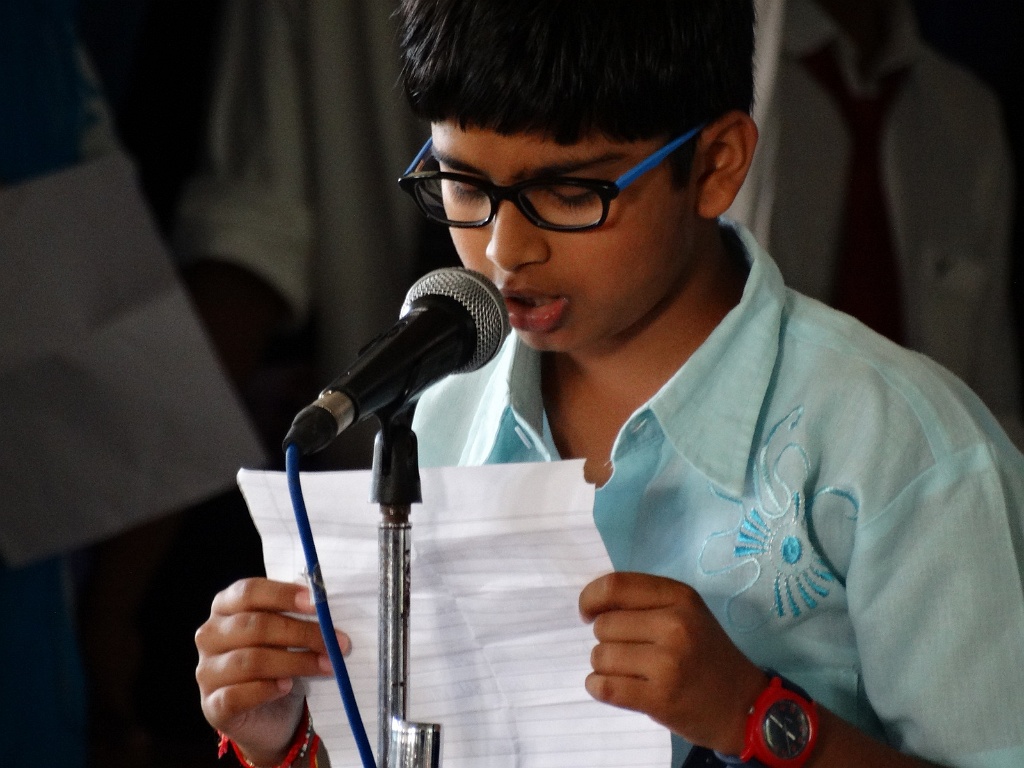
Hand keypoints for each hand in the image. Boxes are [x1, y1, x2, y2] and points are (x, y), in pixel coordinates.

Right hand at [195, 578, 349, 764]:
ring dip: (296, 662)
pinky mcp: (212, 705)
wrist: (270, 714)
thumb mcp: (288, 634)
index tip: (316, 603)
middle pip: (255, 627)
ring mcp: (207, 671)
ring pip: (251, 661)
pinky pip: (237, 695)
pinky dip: (266, 690)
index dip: (283, 595)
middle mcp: (210, 635)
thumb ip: (300, 617)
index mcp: (226, 606)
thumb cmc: (280, 661)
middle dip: (301, 633)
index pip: (249, 592)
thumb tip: (327, 610)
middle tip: (337, 642)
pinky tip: (287, 686)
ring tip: (327, 665)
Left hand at [579, 572, 766, 753]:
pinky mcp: (660, 698)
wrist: (745, 706)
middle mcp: (674, 625)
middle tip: (629, 652)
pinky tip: (612, 687)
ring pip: (600, 656)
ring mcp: (668, 663)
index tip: (588, 613)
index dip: (590, 598)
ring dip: (605, 666)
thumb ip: (645, 601)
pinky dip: (598, 687)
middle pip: (604, 624)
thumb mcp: (687, 613)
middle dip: (606, 639)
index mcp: (679, 597)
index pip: (614, 586)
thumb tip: (593, 604)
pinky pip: (604, 686)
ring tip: (630, 672)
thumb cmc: (707, 655)